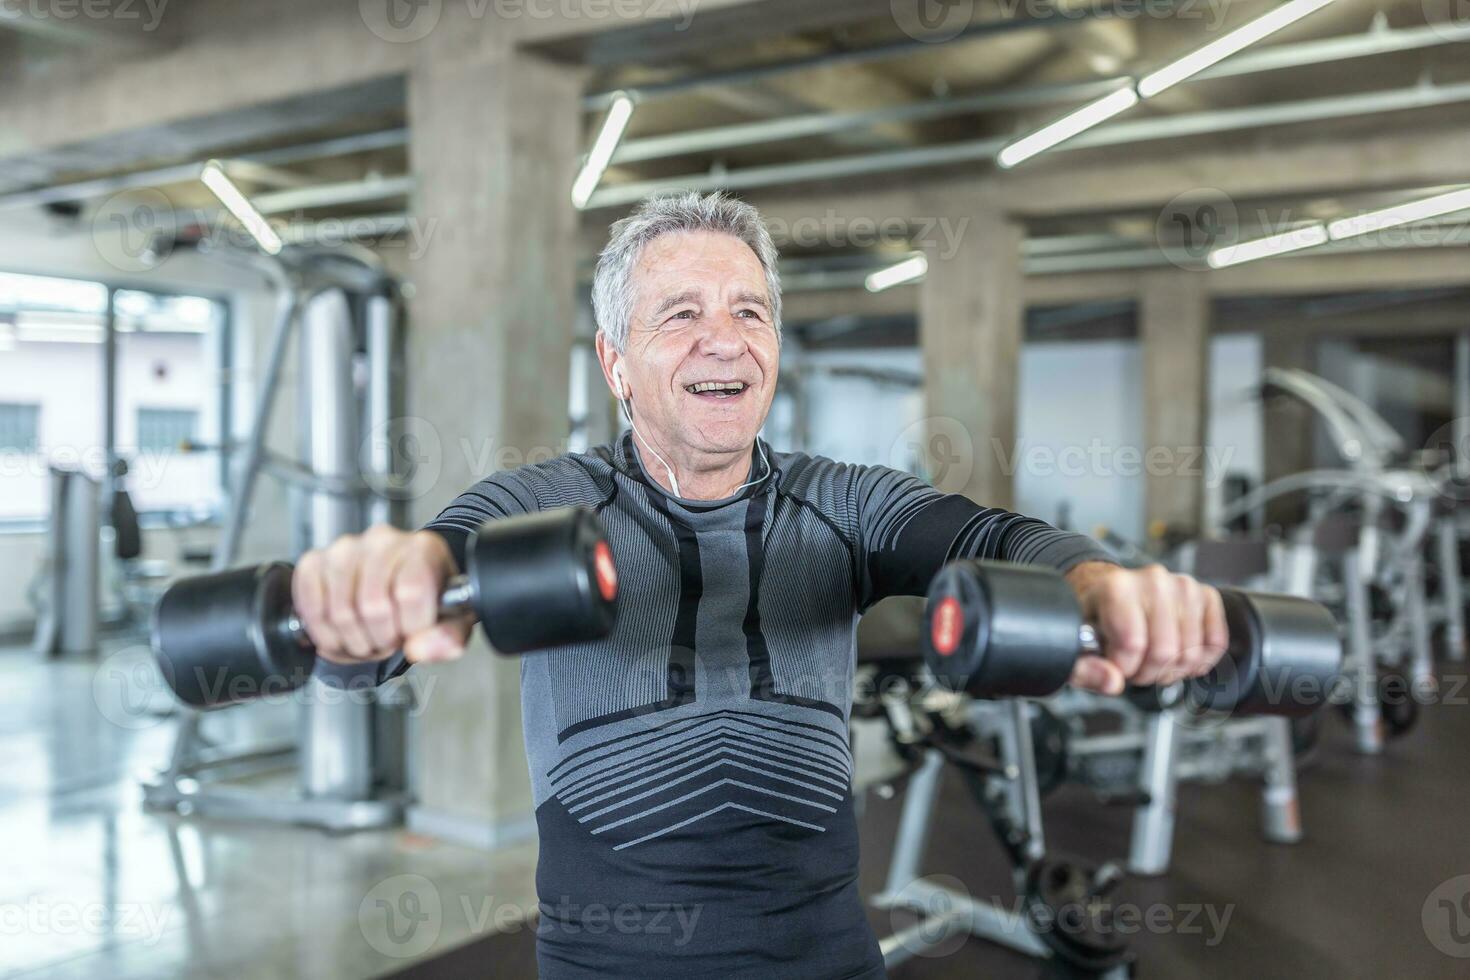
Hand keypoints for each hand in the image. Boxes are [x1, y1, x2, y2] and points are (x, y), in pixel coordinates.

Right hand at [291, 525, 470, 665]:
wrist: (401, 582)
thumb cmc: (427, 599)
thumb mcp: (453, 620)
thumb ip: (448, 637)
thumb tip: (418, 648)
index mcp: (423, 548)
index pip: (411, 593)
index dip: (409, 627)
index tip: (412, 632)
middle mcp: (382, 540)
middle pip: (373, 607)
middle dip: (380, 640)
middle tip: (387, 640)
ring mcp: (344, 548)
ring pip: (340, 612)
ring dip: (353, 641)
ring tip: (367, 637)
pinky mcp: (314, 561)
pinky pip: (310, 606)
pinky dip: (324, 633)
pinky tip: (341, 632)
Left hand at [1062, 562, 1228, 695]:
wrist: (1110, 591)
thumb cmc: (1095, 617)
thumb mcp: (1075, 641)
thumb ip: (1084, 668)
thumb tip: (1113, 682)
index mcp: (1116, 587)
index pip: (1133, 644)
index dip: (1124, 668)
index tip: (1115, 664)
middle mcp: (1153, 581)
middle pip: (1165, 652)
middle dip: (1148, 673)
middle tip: (1135, 667)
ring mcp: (1183, 586)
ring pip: (1191, 653)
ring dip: (1172, 670)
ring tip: (1153, 660)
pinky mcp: (1205, 595)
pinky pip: (1215, 643)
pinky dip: (1199, 661)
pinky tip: (1177, 656)